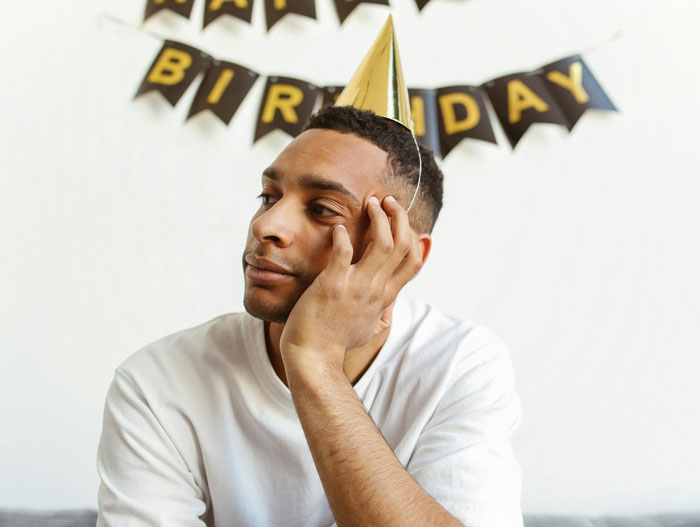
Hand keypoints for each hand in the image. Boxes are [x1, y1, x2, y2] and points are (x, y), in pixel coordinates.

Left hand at [279, 195, 422, 376]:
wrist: (312, 358)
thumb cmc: (335, 343)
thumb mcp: (367, 330)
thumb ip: (380, 317)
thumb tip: (388, 313)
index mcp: (385, 297)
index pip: (414, 261)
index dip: (413, 236)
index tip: (401, 220)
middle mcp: (376, 290)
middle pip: (404, 245)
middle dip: (399, 217)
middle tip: (386, 200)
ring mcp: (357, 287)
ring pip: (384, 243)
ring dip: (379, 218)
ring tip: (370, 203)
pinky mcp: (333, 285)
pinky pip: (343, 252)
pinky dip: (342, 236)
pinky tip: (338, 228)